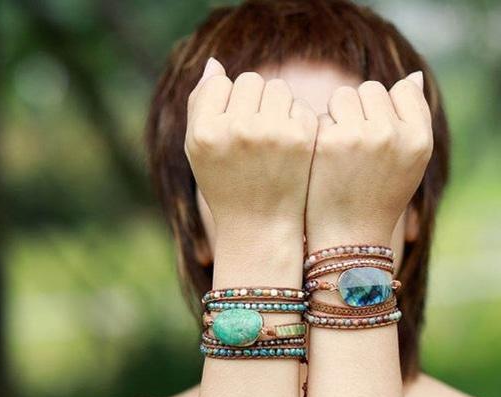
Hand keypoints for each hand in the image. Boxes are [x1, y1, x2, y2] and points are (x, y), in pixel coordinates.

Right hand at [185, 58, 317, 235]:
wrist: (261, 228)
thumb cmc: (225, 186)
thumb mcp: (199, 150)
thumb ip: (200, 104)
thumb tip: (215, 64)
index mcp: (205, 131)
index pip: (220, 83)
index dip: (227, 104)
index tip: (231, 132)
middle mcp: (236, 130)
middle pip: (250, 81)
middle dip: (254, 103)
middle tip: (255, 139)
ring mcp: (271, 134)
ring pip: (277, 88)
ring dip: (277, 108)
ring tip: (272, 142)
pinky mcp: (301, 138)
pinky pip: (298, 106)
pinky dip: (295, 123)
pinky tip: (290, 149)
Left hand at [305, 72, 432, 248]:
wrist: (349, 238)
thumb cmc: (380, 200)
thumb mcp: (410, 163)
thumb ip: (414, 120)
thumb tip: (414, 76)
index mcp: (420, 139)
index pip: (403, 90)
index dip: (388, 109)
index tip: (380, 139)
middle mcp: (394, 135)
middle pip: (372, 89)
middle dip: (361, 112)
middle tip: (357, 150)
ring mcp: (362, 136)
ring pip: (344, 95)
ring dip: (338, 117)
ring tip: (341, 153)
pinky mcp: (330, 141)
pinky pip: (322, 115)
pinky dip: (321, 134)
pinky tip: (324, 162)